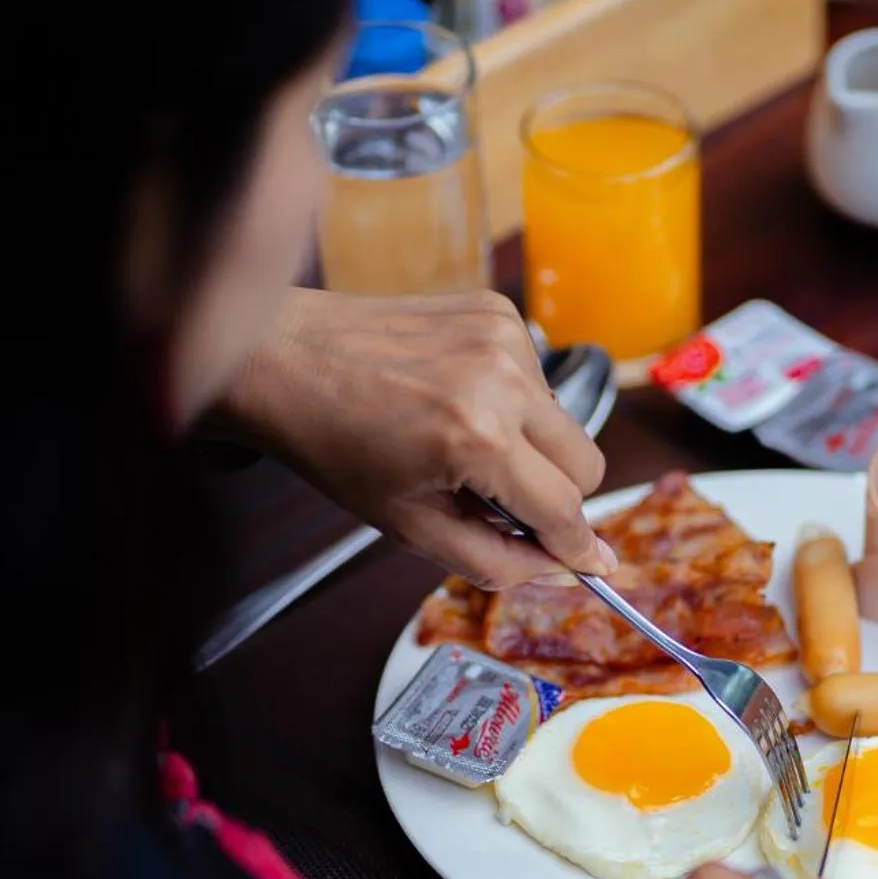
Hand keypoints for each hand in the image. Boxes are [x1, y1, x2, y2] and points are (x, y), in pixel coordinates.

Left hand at [219, 288, 614, 588]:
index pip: (564, 509)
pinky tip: (459, 402)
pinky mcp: (498, 310)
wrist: (286, 359)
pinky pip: (539, 380)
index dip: (576, 547)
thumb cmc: (336, 444)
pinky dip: (513, 404)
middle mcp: (502, 380)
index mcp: (478, 438)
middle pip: (586, 465)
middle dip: (555, 496)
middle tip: (499, 503)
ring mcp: (504, 337)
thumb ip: (498, 561)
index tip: (591, 565)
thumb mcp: (411, 528)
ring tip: (463, 445)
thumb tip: (568, 568)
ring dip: (531, 447)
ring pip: (566, 423)